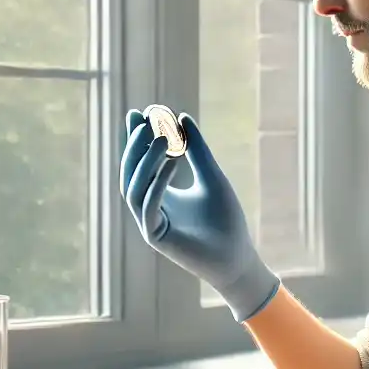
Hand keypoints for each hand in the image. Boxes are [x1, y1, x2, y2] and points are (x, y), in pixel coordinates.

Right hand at [120, 110, 280, 321]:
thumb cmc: (226, 219)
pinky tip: (172, 162)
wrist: (237, 257)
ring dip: (145, 162)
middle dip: (135, 147)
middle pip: (131, 173)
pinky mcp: (157, 238)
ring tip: (161, 137)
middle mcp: (149, 207)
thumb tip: (182, 117)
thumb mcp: (211, 176)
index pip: (141, 162)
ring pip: (135, 189)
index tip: (139, 111)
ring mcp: (149, 224)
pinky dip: (158, 183)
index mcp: (158, 193)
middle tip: (145, 121)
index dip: (137, 138)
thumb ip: (197, 150)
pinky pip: (150, 206)